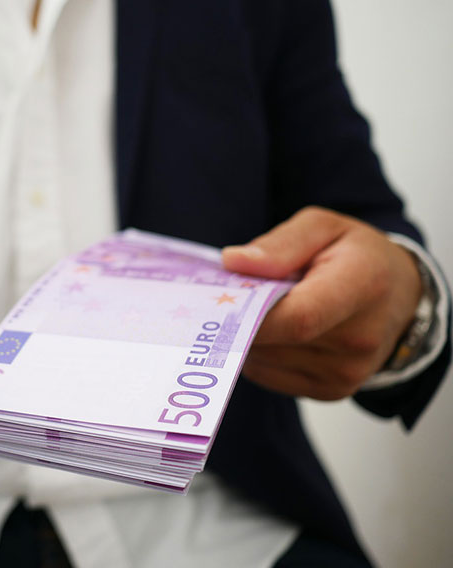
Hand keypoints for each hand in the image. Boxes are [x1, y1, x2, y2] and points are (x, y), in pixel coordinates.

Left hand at [222, 207, 421, 399]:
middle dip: (240, 319)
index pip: (299, 317)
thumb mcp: (323, 227)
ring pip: (265, 359)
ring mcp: (347, 372)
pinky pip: (269, 375)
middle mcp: (359, 338)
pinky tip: (274, 331)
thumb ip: (280, 244)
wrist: (401, 295)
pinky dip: (260, 353)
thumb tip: (234, 262)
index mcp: (362, 285)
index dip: (251, 314)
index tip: (218, 300)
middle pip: (275, 340)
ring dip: (249, 335)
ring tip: (261, 309)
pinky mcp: (331, 391)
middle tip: (225, 297)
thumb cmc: (356, 255)